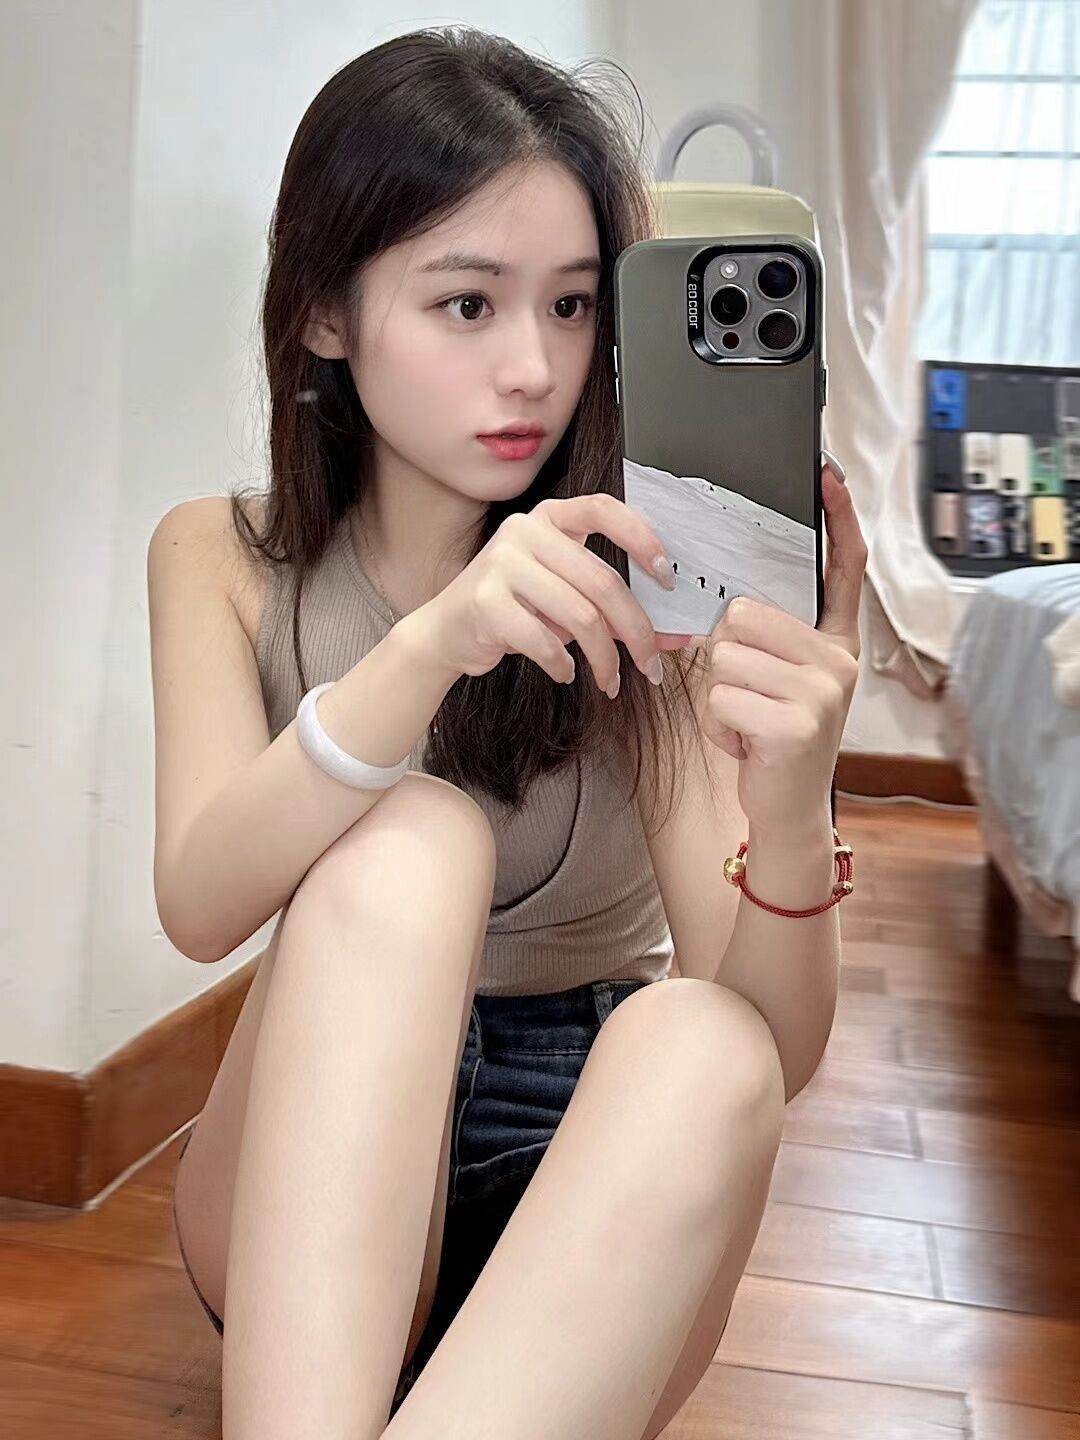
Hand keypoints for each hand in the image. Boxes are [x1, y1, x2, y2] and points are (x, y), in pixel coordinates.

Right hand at [414, 493, 691, 695]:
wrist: (446, 633)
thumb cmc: (514, 613)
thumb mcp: (566, 600)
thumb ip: (614, 609)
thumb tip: (676, 639)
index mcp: (548, 519)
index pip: (603, 509)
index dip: (642, 539)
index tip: (666, 578)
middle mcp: (523, 532)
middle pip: (602, 582)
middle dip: (636, 631)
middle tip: (651, 665)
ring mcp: (501, 563)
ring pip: (580, 616)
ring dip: (604, 660)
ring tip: (609, 681)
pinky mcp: (485, 601)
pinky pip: (546, 641)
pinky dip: (563, 666)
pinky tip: (565, 674)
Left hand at [701, 459, 866, 834]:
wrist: (785, 809)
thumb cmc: (770, 738)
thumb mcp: (773, 682)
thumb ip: (763, 641)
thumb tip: (725, 607)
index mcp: (836, 644)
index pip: (842, 571)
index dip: (838, 521)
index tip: (829, 476)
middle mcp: (839, 662)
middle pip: (744, 615)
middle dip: (727, 657)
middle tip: (751, 697)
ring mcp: (823, 692)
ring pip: (725, 658)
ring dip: (718, 696)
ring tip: (749, 722)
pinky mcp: (797, 723)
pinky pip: (720, 697)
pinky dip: (717, 726)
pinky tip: (747, 744)